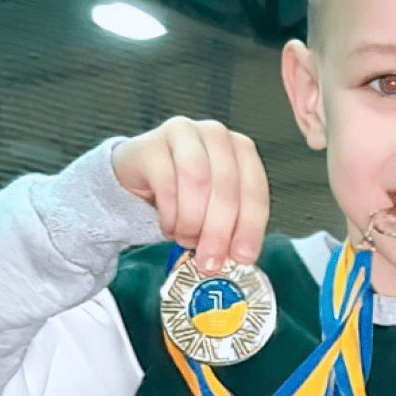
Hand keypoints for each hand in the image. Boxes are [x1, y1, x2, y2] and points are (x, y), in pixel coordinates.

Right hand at [112, 117, 269, 272]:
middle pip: (226, 187)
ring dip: (192, 222)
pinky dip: (169, 214)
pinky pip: (165, 183)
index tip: (243, 257)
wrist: (140, 174)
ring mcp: (184, 134)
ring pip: (197, 182)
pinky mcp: (152, 145)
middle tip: (210, 261)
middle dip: (219, 232)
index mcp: (242, 150)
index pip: (255, 190)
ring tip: (186, 239)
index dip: (251, 228)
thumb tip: (239, 257)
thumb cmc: (184, 190)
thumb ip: (231, 227)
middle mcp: (217, 136)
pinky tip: (169, 226)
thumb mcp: (215, 207)